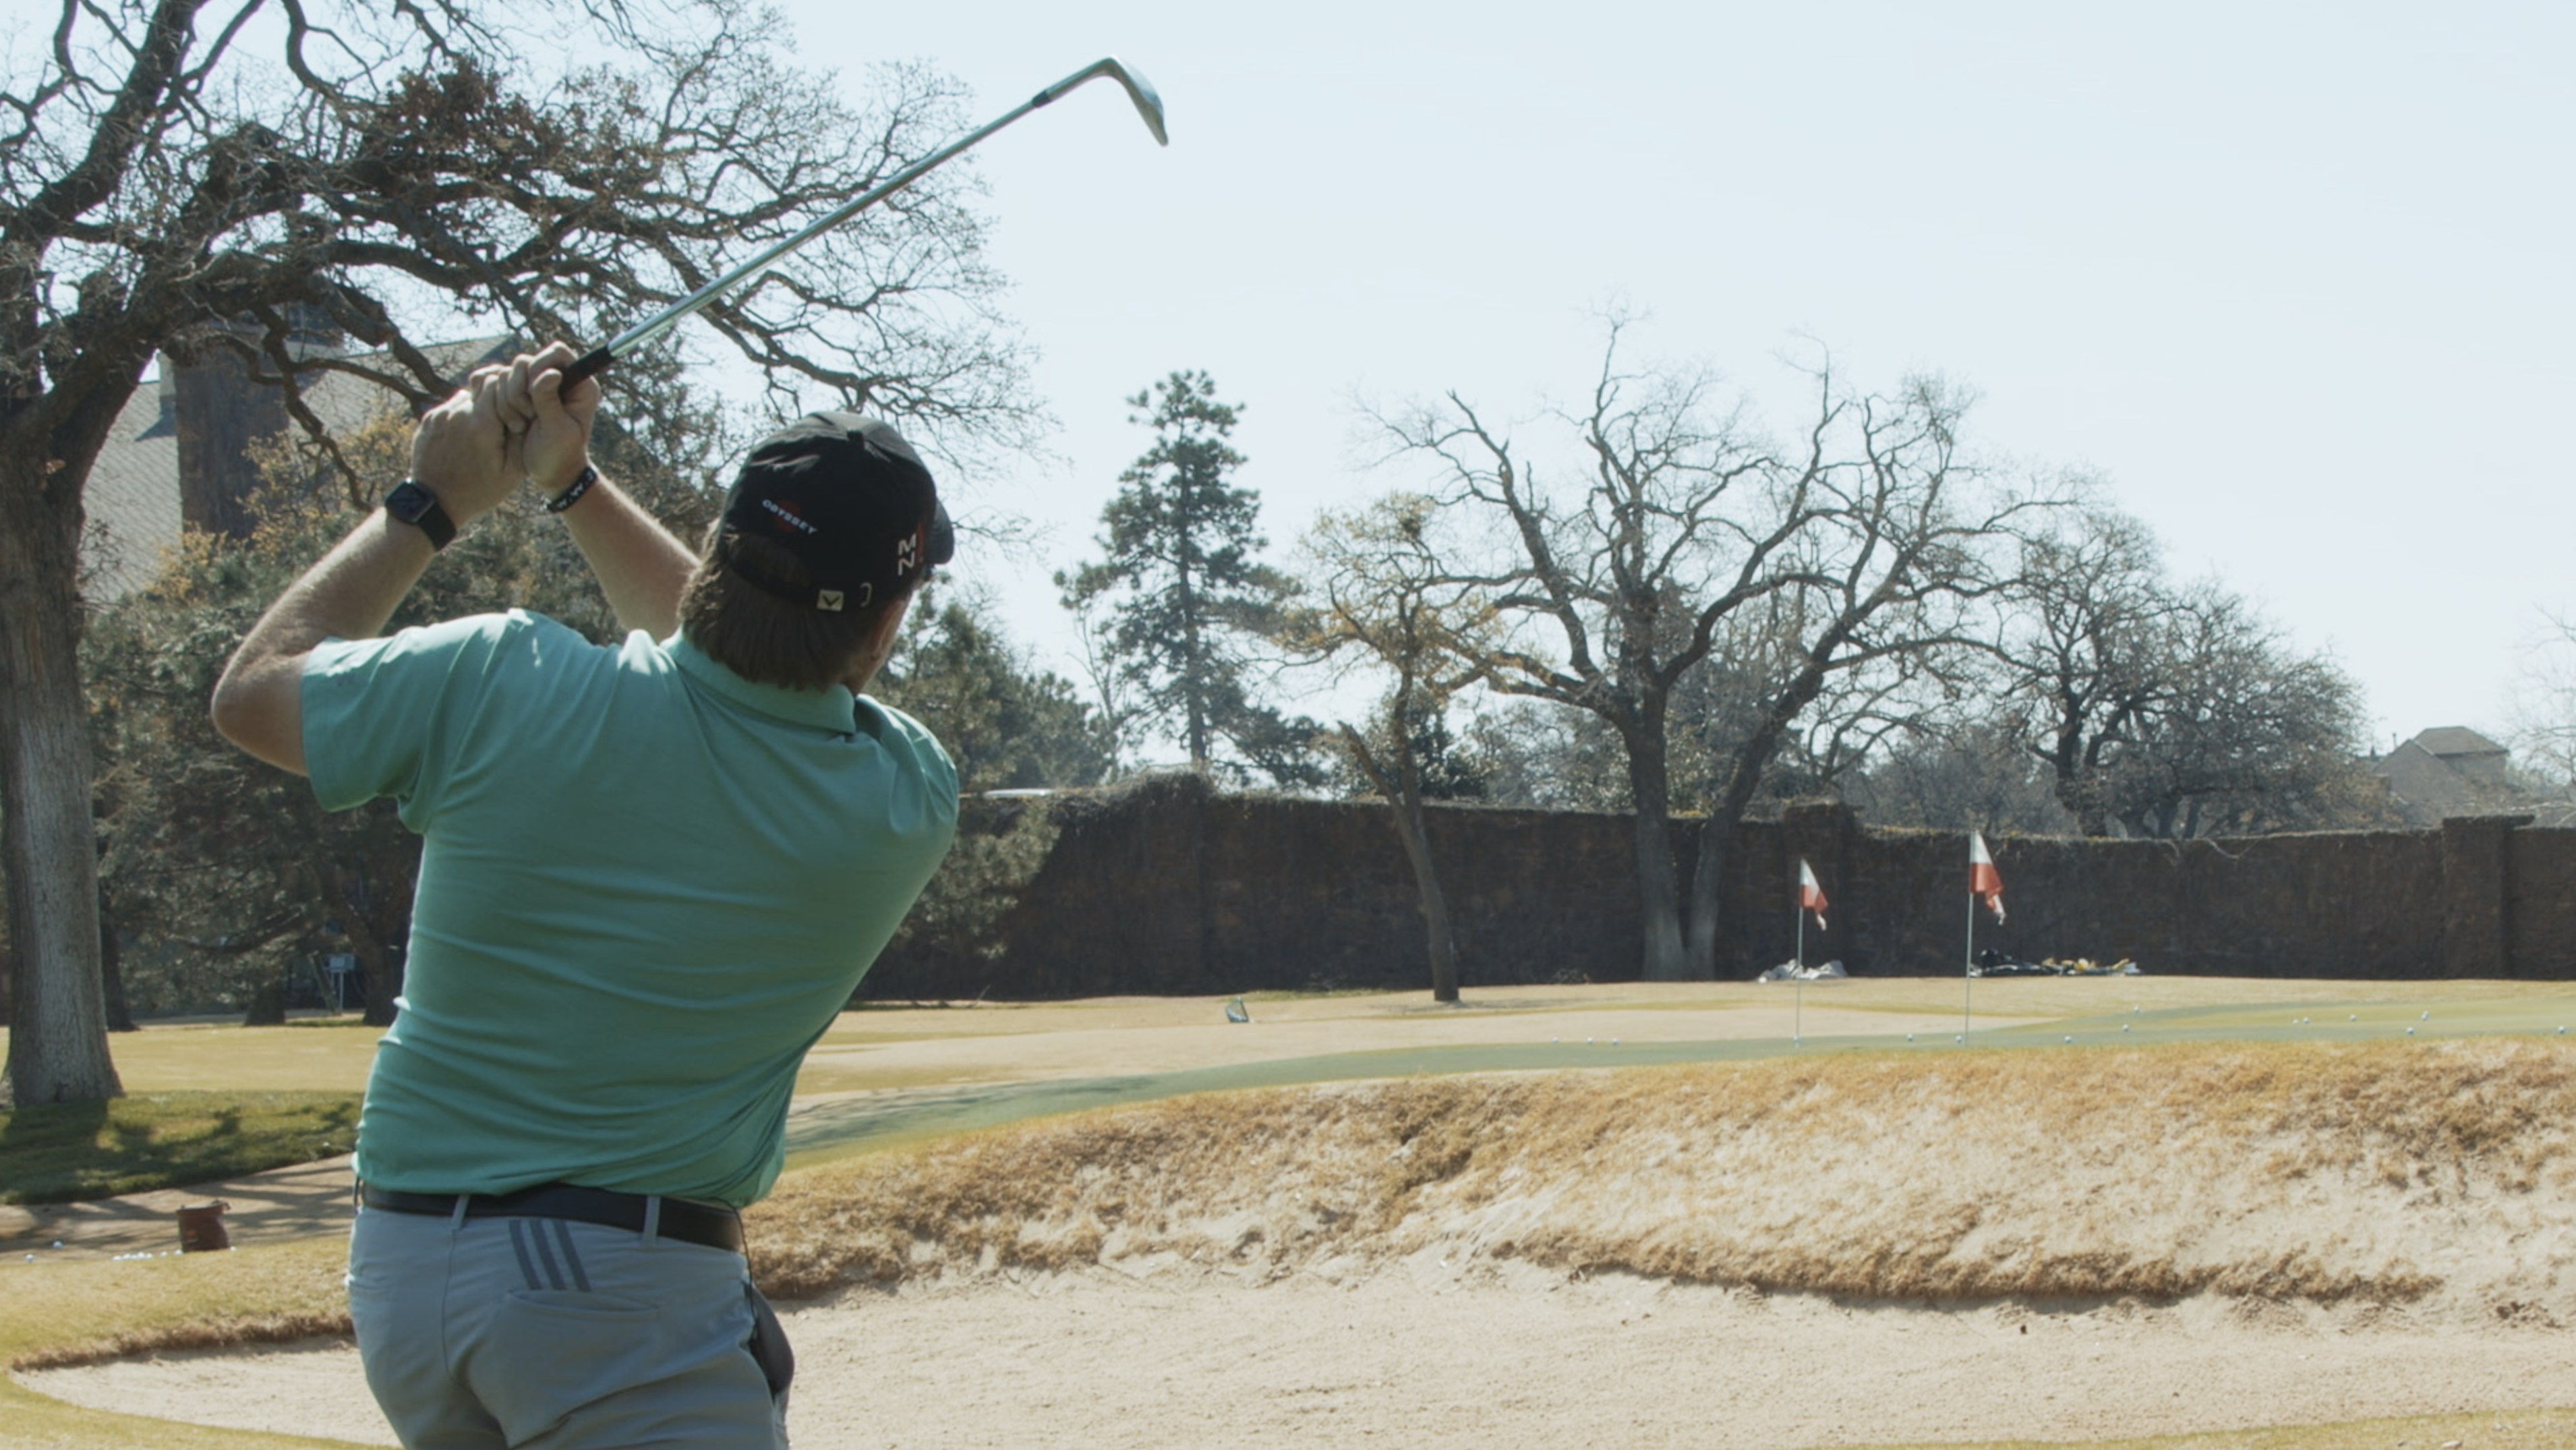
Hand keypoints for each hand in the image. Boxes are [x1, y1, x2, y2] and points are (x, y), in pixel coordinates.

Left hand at [406, 367, 519, 526]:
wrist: (435, 503)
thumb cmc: (479, 490)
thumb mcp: (512, 471)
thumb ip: (522, 436)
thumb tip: (529, 408)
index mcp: (481, 423)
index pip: (500, 380)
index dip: (514, 391)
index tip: (518, 413)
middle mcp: (458, 412)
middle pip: (483, 380)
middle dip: (499, 391)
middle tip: (506, 414)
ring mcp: (440, 415)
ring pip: (467, 393)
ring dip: (480, 405)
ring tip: (485, 431)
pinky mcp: (428, 419)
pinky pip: (451, 407)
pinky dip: (463, 415)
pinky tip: (467, 437)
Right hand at [495, 342, 600, 495]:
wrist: (549, 470)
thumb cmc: (559, 455)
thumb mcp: (557, 431)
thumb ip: (550, 401)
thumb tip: (551, 373)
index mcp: (579, 386)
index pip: (558, 353)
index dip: (540, 366)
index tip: (533, 393)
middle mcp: (558, 380)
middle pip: (527, 360)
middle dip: (519, 387)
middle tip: (528, 414)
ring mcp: (536, 385)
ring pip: (509, 370)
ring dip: (508, 397)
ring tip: (520, 423)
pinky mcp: (519, 393)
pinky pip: (497, 382)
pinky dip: (497, 399)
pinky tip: (508, 419)